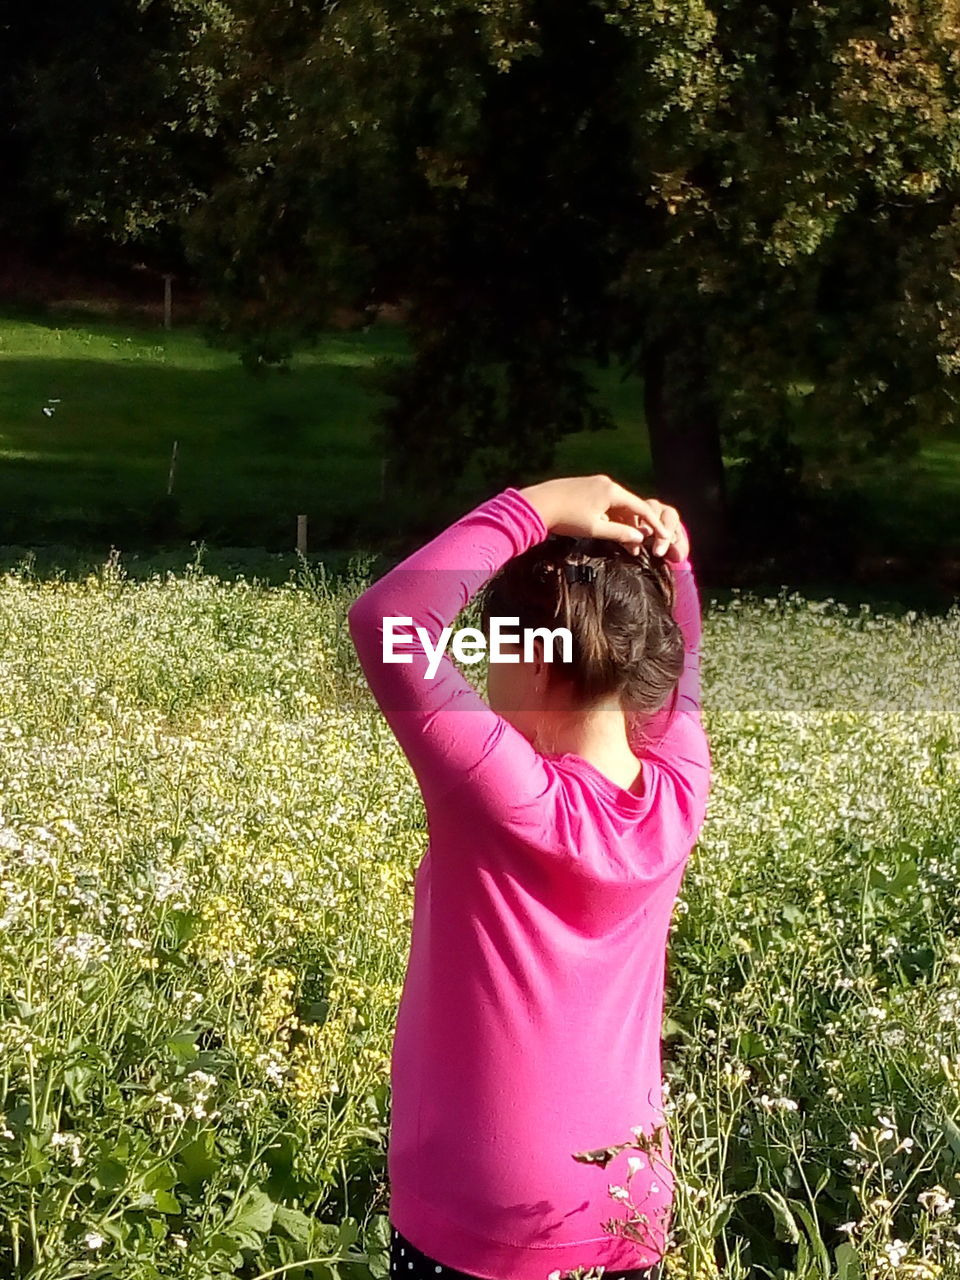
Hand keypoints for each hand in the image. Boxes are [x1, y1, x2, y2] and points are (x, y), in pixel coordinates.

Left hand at [517, 475, 686, 560]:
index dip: (654, 523)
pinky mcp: (583, 487)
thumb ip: (619, 533)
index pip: (641, 507)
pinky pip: (604, 502)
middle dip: (635, 526)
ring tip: (624, 542)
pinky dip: (610, 516)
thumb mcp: (595, 529)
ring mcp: (594, 483)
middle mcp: (606, 483)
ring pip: (616, 505)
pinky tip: (608, 528)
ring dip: (622, 523)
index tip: (664, 535)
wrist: (537, 504)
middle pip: (629, 506)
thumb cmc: (567, 518)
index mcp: (612, 491)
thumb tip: (639, 538)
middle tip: (639, 547)